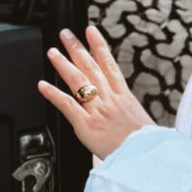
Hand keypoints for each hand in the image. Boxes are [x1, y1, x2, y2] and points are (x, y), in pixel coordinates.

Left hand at [37, 24, 155, 159]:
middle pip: (91, 68)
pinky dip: (53, 94)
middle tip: (65, 34)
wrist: (149, 159)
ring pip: (78, 81)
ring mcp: (98, 111)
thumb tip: (128, 123)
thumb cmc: (148, 149)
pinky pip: (67, 105)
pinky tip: (42, 85)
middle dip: (77, 48)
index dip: (99, 47)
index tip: (91, 32)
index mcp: (125, 99)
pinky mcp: (86, 126)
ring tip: (52, 51)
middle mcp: (110, 100)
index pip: (110, 66)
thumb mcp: (143, 128)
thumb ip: (130, 121)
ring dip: (63, 64)